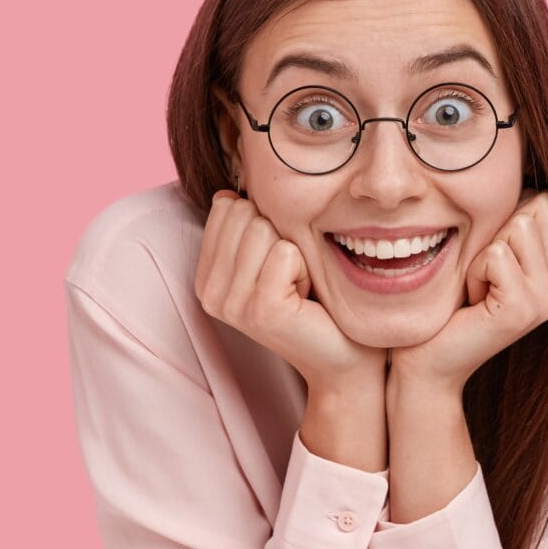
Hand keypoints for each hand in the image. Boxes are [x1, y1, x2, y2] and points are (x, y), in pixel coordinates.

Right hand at [196, 191, 380, 391]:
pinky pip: (286, 252)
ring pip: (263, 230)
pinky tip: (306, 296)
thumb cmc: (312, 301)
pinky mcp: (262, 310)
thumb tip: (228, 193)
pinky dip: (306, 267)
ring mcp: (233, 304)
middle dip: (280, 237)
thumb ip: (245, 227)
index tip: (277, 264)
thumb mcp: (270, 258)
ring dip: (295, 253)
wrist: (342, 355)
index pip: (226, 208)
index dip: (265, 224)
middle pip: (245, 214)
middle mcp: (210, 293)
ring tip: (298, 287)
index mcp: (205, 277)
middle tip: (290, 277)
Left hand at [388, 192, 547, 395]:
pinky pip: (497, 256)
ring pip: (517, 228)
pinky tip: (472, 302)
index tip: (493, 263)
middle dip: (496, 234)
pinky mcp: (525, 310)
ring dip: (482, 254)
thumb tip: (527, 168)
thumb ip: (516, 220)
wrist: (429, 363)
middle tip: (483, 278)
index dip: (508, 220)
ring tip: (477, 289)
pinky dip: (473, 272)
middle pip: (536, 209)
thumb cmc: (453, 304)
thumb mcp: (491, 254)